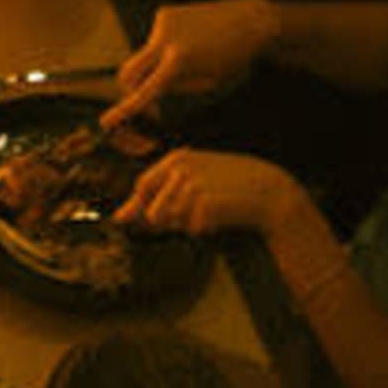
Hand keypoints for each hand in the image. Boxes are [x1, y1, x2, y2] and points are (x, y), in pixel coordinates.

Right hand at [105, 0, 278, 131]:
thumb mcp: (210, 83)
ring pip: (145, 56)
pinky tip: (191, 43)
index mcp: (178, 62)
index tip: (107, 122)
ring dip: (157, 65)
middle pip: (129, 72)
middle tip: (149, 99)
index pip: (144, 92)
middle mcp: (164, 40)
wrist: (251, 20)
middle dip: (132, 88)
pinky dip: (165, 47)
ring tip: (192, 59)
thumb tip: (152, 89)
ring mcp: (162, 23)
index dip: (124, 110)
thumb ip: (178, 87)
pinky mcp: (165, 13)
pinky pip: (155, 39)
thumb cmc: (236, 59)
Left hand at [114, 144, 301, 243]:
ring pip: (172, 221)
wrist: (270, 191)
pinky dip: (206, 229)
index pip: (141, 188)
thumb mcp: (192, 185)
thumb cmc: (229, 189)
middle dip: (172, 219)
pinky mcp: (204, 201)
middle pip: (153, 210)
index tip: (175, 212)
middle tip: (202, 212)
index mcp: (175, 159)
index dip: (150, 207)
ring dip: (190, 224)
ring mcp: (191, 183)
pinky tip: (224, 216)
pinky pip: (193, 228)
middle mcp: (179, 167)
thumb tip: (117, 218)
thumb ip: (153, 200)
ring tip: (214, 212)